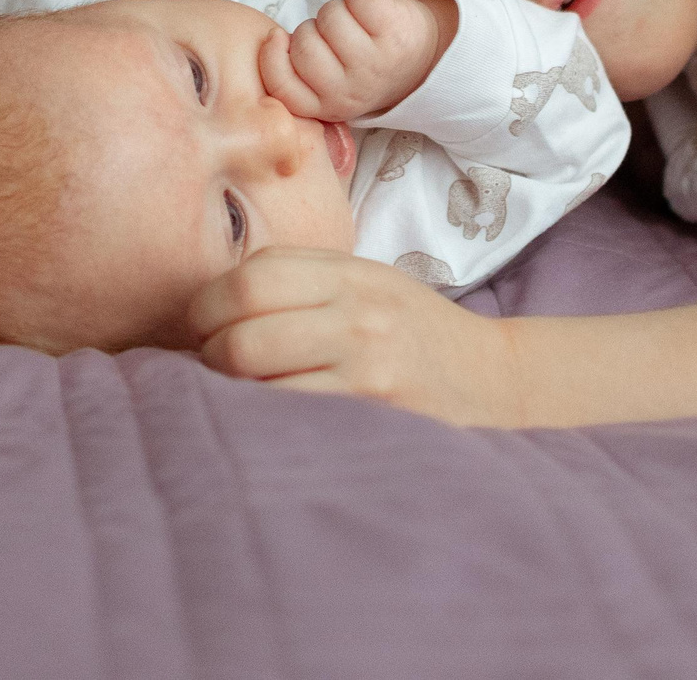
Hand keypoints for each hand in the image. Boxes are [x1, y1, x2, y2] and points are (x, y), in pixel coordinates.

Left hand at [190, 248, 524, 426]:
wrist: (494, 380)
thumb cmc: (413, 334)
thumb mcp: (366, 284)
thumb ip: (299, 282)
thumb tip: (207, 309)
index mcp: (350, 273)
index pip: (251, 276)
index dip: (207, 305)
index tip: (202, 327)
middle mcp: (357, 313)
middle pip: (242, 328)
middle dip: (209, 352)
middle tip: (214, 367)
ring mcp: (366, 366)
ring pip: (255, 374)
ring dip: (228, 391)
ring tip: (237, 396)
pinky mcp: (373, 414)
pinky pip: (287, 417)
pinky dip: (261, 420)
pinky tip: (268, 423)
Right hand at [260, 0, 450, 122]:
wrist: (420, 57)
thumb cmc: (362, 63)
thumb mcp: (328, 82)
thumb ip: (298, 72)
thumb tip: (271, 39)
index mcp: (329, 105)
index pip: (283, 88)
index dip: (272, 57)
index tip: (278, 37)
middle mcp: (353, 90)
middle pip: (304, 44)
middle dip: (311, 29)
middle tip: (331, 36)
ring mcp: (376, 62)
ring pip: (329, 16)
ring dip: (337, 11)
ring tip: (354, 25)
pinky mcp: (396, 33)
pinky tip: (372, 13)